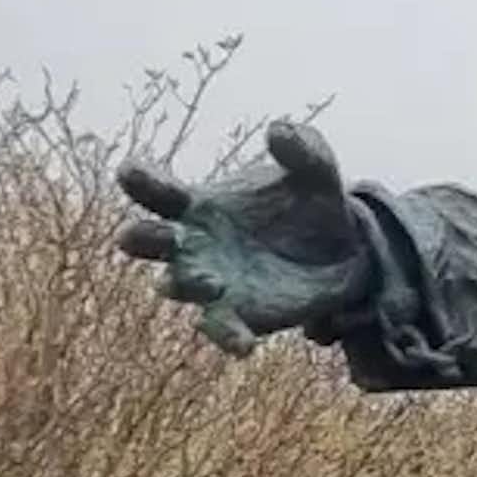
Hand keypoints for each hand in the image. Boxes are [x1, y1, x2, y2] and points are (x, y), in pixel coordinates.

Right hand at [115, 120, 369, 356]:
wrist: (348, 249)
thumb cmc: (313, 202)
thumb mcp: (316, 171)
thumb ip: (301, 148)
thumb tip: (278, 130)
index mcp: (198, 204)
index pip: (158, 192)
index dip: (140, 180)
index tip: (128, 171)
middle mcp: (191, 243)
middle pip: (150, 239)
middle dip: (139, 237)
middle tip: (132, 235)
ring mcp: (209, 280)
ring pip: (178, 285)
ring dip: (183, 284)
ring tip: (211, 281)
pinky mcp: (236, 313)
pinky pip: (221, 327)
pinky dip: (228, 336)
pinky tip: (245, 346)